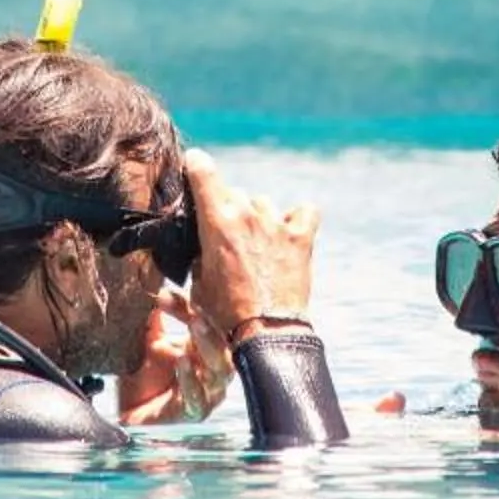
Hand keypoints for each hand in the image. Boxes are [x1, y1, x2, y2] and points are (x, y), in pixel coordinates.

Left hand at [116, 286, 231, 425]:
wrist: (128, 414)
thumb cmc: (144, 378)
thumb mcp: (148, 341)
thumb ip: (156, 317)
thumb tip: (157, 287)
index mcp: (203, 349)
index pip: (207, 324)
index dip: (189, 308)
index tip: (165, 295)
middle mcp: (211, 370)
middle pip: (223, 346)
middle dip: (210, 328)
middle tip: (195, 314)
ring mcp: (207, 393)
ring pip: (220, 371)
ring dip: (209, 348)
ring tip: (194, 330)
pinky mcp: (194, 413)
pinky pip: (199, 399)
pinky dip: (191, 381)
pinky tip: (181, 364)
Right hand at [184, 149, 317, 336]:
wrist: (267, 333)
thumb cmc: (227, 314)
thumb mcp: (198, 283)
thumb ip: (199, 254)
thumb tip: (201, 245)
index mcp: (217, 221)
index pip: (203, 171)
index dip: (196, 165)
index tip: (194, 165)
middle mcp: (248, 215)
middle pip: (234, 194)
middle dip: (227, 210)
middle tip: (227, 237)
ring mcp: (277, 224)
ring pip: (263, 203)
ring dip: (258, 217)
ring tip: (257, 245)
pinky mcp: (301, 237)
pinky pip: (304, 212)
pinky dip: (296, 218)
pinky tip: (289, 233)